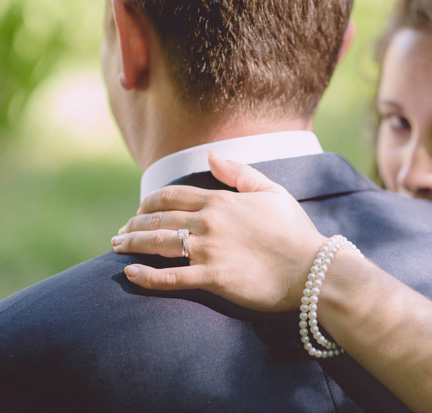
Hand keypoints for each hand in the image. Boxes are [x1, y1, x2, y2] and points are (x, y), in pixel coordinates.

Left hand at [112, 153, 325, 311]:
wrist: (312, 269)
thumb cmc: (295, 231)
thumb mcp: (272, 191)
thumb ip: (239, 172)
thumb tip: (210, 155)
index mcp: (221, 201)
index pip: (172, 196)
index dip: (148, 202)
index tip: (138, 211)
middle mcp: (209, 222)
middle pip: (158, 219)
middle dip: (133, 225)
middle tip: (120, 234)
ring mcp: (209, 250)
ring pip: (158, 244)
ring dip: (132, 245)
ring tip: (117, 248)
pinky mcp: (213, 278)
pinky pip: (171, 278)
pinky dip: (147, 276)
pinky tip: (130, 274)